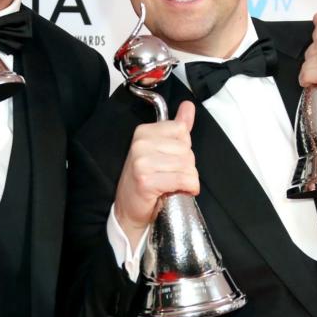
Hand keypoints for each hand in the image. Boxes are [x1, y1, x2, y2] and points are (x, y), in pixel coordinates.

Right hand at [114, 102, 198, 249]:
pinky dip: (187, 188)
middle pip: (186, 149)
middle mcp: (141, 144)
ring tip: (171, 185)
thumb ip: (177, 128)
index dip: (183, 149)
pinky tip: (176, 191)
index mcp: (143, 132)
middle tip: (169, 176)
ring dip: (187, 180)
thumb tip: (188, 106)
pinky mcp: (146, 180)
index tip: (171, 160)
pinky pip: (183, 179)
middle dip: (186, 166)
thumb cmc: (146, 181)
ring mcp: (142, 162)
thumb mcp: (160, 150)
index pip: (181, 130)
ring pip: (187, 165)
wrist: (128, 210)